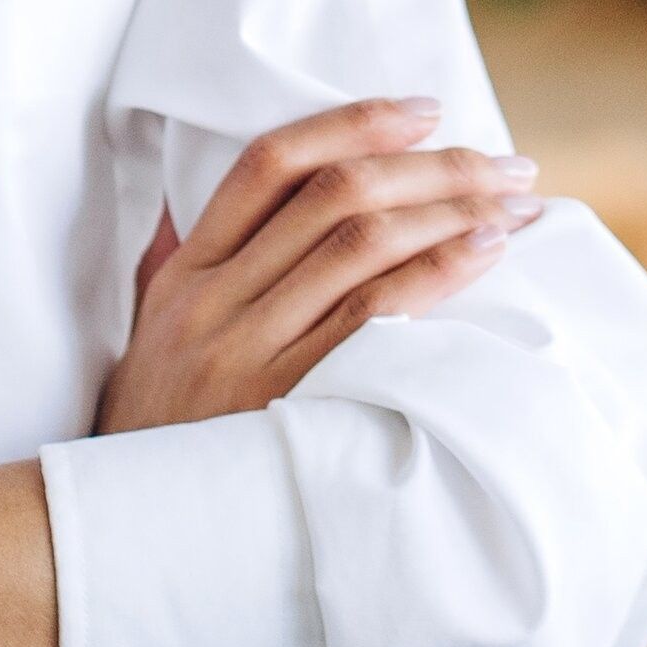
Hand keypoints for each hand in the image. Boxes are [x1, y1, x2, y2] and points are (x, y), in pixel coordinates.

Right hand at [95, 96, 542, 435]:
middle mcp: (214, 301)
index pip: (269, 164)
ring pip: (360, 245)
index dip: (353, 123)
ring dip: (451, 212)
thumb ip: (186, 262)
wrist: (133, 536)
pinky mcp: (286, 403)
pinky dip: (436, 273)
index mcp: (185, 273)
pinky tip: (484, 254)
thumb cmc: (160, 435)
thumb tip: (235, 196)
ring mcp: (248, 352)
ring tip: (513, 206)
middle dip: (433, 167)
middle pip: (333, 196)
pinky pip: (372, 319)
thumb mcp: (155, 339)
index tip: (426, 109)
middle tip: (506, 164)